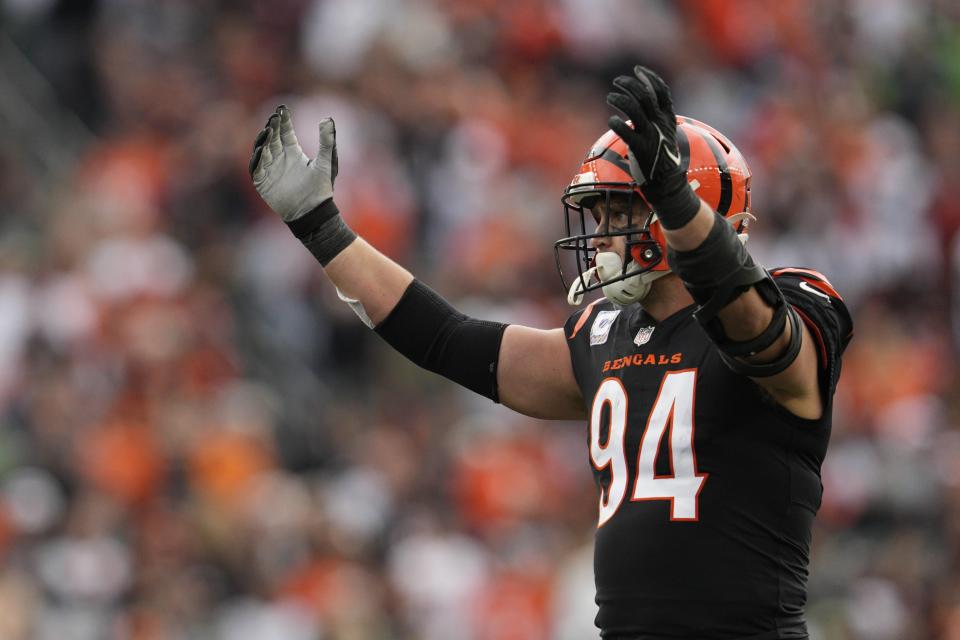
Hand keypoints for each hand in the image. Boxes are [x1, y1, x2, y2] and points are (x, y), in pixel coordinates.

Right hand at [249, 105, 337, 221]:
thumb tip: (327, 118)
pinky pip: (256, 167)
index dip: (283, 120)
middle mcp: (280, 159)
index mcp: (293, 153)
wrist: (313, 212)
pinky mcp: (263, 182)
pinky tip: (262, 149)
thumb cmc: (321, 189)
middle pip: (272, 138)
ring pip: (262, 150)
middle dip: (272, 127)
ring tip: (269, 130)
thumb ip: (327, 141)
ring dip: (264, 139)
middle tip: (274, 117)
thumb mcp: (327, 162)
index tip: (282, 109)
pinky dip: (257, 158)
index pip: (285, 132)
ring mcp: (270, 170)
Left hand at [606, 66, 699, 228]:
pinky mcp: (640, 149)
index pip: (662, 91)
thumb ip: (657, 119)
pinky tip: (612, 120)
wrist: (666, 184)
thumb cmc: (662, 159)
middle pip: (645, 95)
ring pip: (635, 109)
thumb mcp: (665, 135)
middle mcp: (660, 124)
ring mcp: (651, 136)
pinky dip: (618, 123)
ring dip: (620, 100)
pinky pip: (627, 131)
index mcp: (668, 119)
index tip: (637, 70)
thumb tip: (643, 105)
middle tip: (617, 81)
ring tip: (610, 97)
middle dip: (630, 84)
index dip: (649, 77)